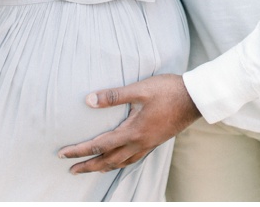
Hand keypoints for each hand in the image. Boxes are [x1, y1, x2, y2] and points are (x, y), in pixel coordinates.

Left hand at [57, 74, 200, 173]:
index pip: (99, 145)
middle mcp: (140, 142)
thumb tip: (89, 100)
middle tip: (72, 170)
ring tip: (93, 169)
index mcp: (133, 131)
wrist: (196, 98)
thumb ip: (114, 96)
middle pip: (108, 161)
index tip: (63, 154)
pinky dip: (122, 163)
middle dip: (88, 166)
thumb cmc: (169, 90)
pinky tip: (121, 159)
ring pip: (122, 162)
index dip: (80, 150)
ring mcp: (149, 143)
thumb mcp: (141, 89)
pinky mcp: (157, 141)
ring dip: (104, 167)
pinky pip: (134, 158)